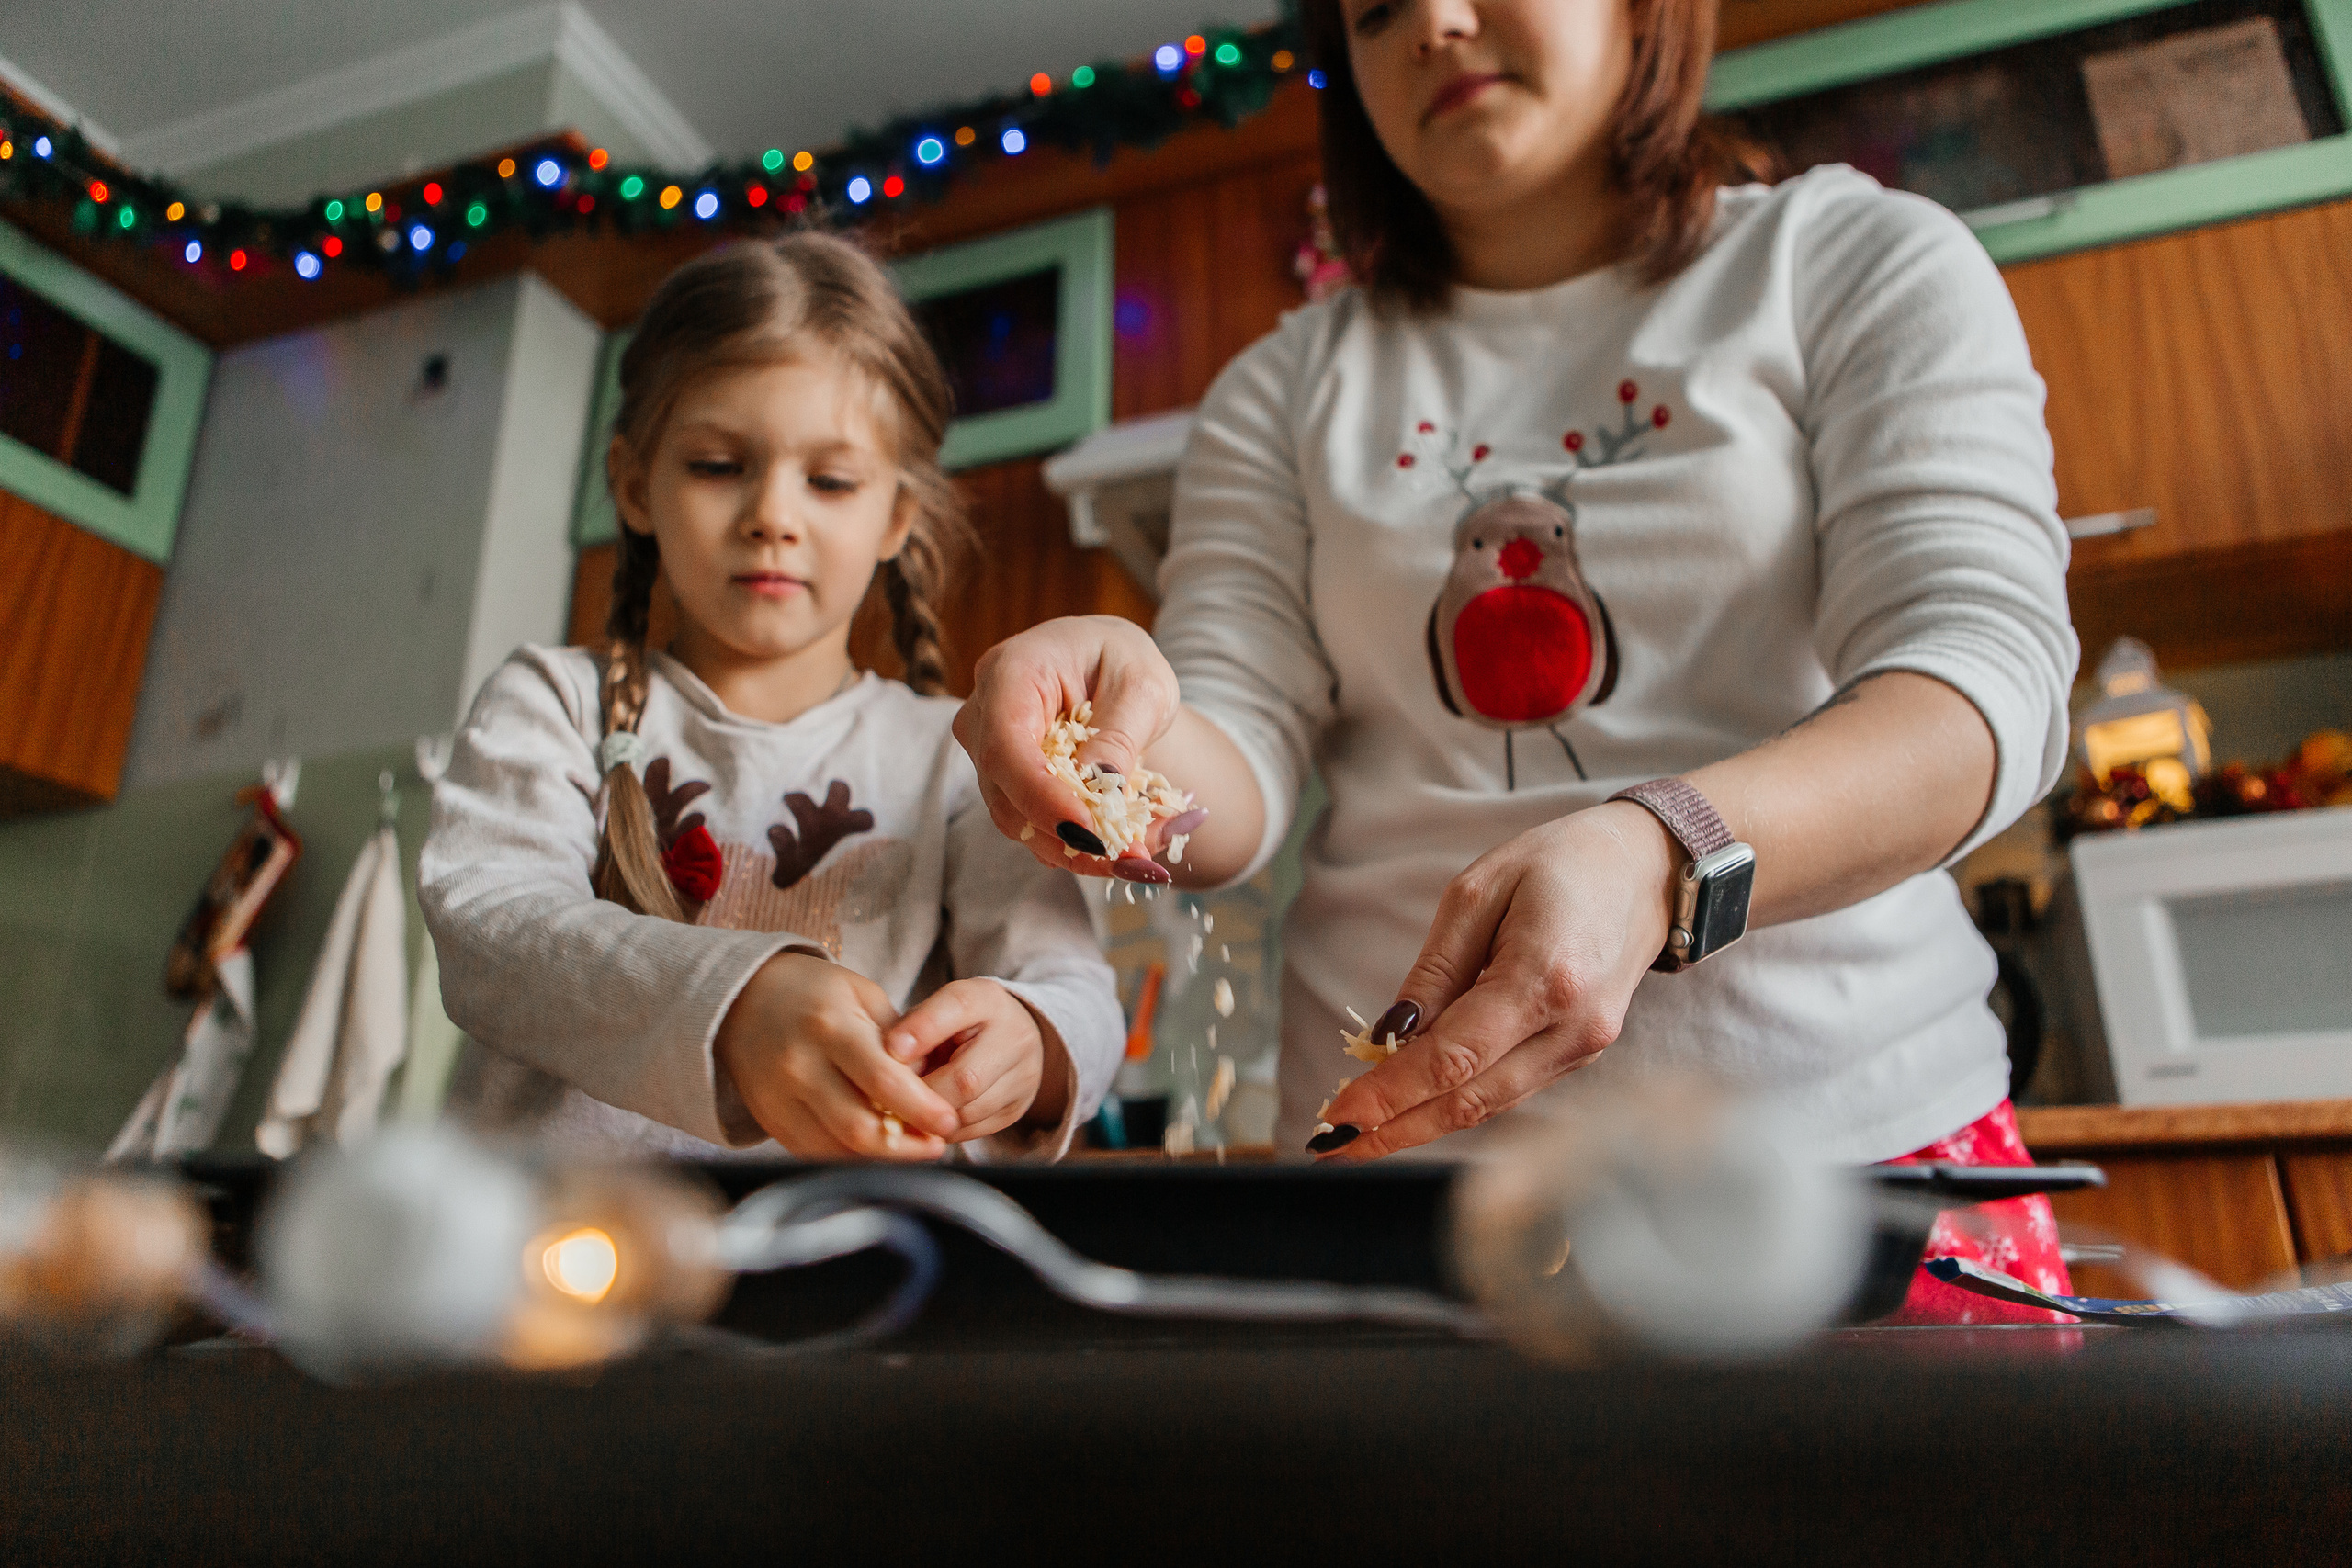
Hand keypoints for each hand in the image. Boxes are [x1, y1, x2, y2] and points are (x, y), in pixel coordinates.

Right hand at [715, 952, 960, 1159]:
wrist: (742, 1000)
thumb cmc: (816, 994)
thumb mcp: (863, 995)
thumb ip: (899, 1040)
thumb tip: (931, 1088)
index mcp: (830, 1027)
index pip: (883, 1082)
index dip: (922, 1110)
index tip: (949, 1122)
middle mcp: (800, 1066)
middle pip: (859, 1127)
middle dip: (907, 1146)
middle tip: (937, 1144)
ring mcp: (779, 1098)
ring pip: (837, 1149)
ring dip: (882, 1159)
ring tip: (913, 1149)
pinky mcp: (769, 1120)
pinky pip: (815, 1153)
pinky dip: (850, 1158)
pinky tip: (876, 1151)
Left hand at [885, 979, 1071, 1141]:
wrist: (1010, 1039)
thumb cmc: (958, 1024)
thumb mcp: (936, 1010)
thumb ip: (912, 1027)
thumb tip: (887, 1060)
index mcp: (988, 1000)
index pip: (958, 1006)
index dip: (921, 1030)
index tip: (892, 1049)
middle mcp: (1015, 1037)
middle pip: (966, 1078)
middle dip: (923, 1091)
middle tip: (891, 1097)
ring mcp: (1023, 1077)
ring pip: (967, 1112)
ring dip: (930, 1115)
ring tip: (906, 1107)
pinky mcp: (1016, 1110)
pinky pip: (971, 1131)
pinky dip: (942, 1128)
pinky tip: (928, 1118)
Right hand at [953, 615, 1183, 879]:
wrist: (1104, 663)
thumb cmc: (1121, 662)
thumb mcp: (1141, 688)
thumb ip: (1119, 736)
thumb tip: (1100, 788)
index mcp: (1010, 673)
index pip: (1007, 746)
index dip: (1042, 797)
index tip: (1089, 833)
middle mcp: (984, 716)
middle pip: (1007, 796)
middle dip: (1071, 838)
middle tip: (1135, 861)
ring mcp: (988, 753)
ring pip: (1019, 823)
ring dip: (1080, 850)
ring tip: (1142, 855)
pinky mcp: (1004, 785)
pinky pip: (1033, 827)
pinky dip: (1079, 844)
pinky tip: (1125, 846)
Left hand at [1314, 802, 1679, 1161]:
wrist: (1649, 869)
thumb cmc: (1561, 864)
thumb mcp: (1479, 892)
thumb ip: (1434, 971)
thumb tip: (1387, 1039)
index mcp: (1544, 978)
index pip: (1452, 1059)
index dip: (1389, 1095)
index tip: (1337, 1118)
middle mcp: (1572, 1028)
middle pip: (1469, 1100)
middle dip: (1395, 1129)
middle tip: (1332, 1147)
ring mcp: (1584, 1048)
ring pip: (1488, 1105)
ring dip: (1420, 1125)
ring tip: (1359, 1136)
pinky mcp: (1583, 1054)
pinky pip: (1509, 1088)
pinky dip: (1457, 1102)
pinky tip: (1413, 1106)